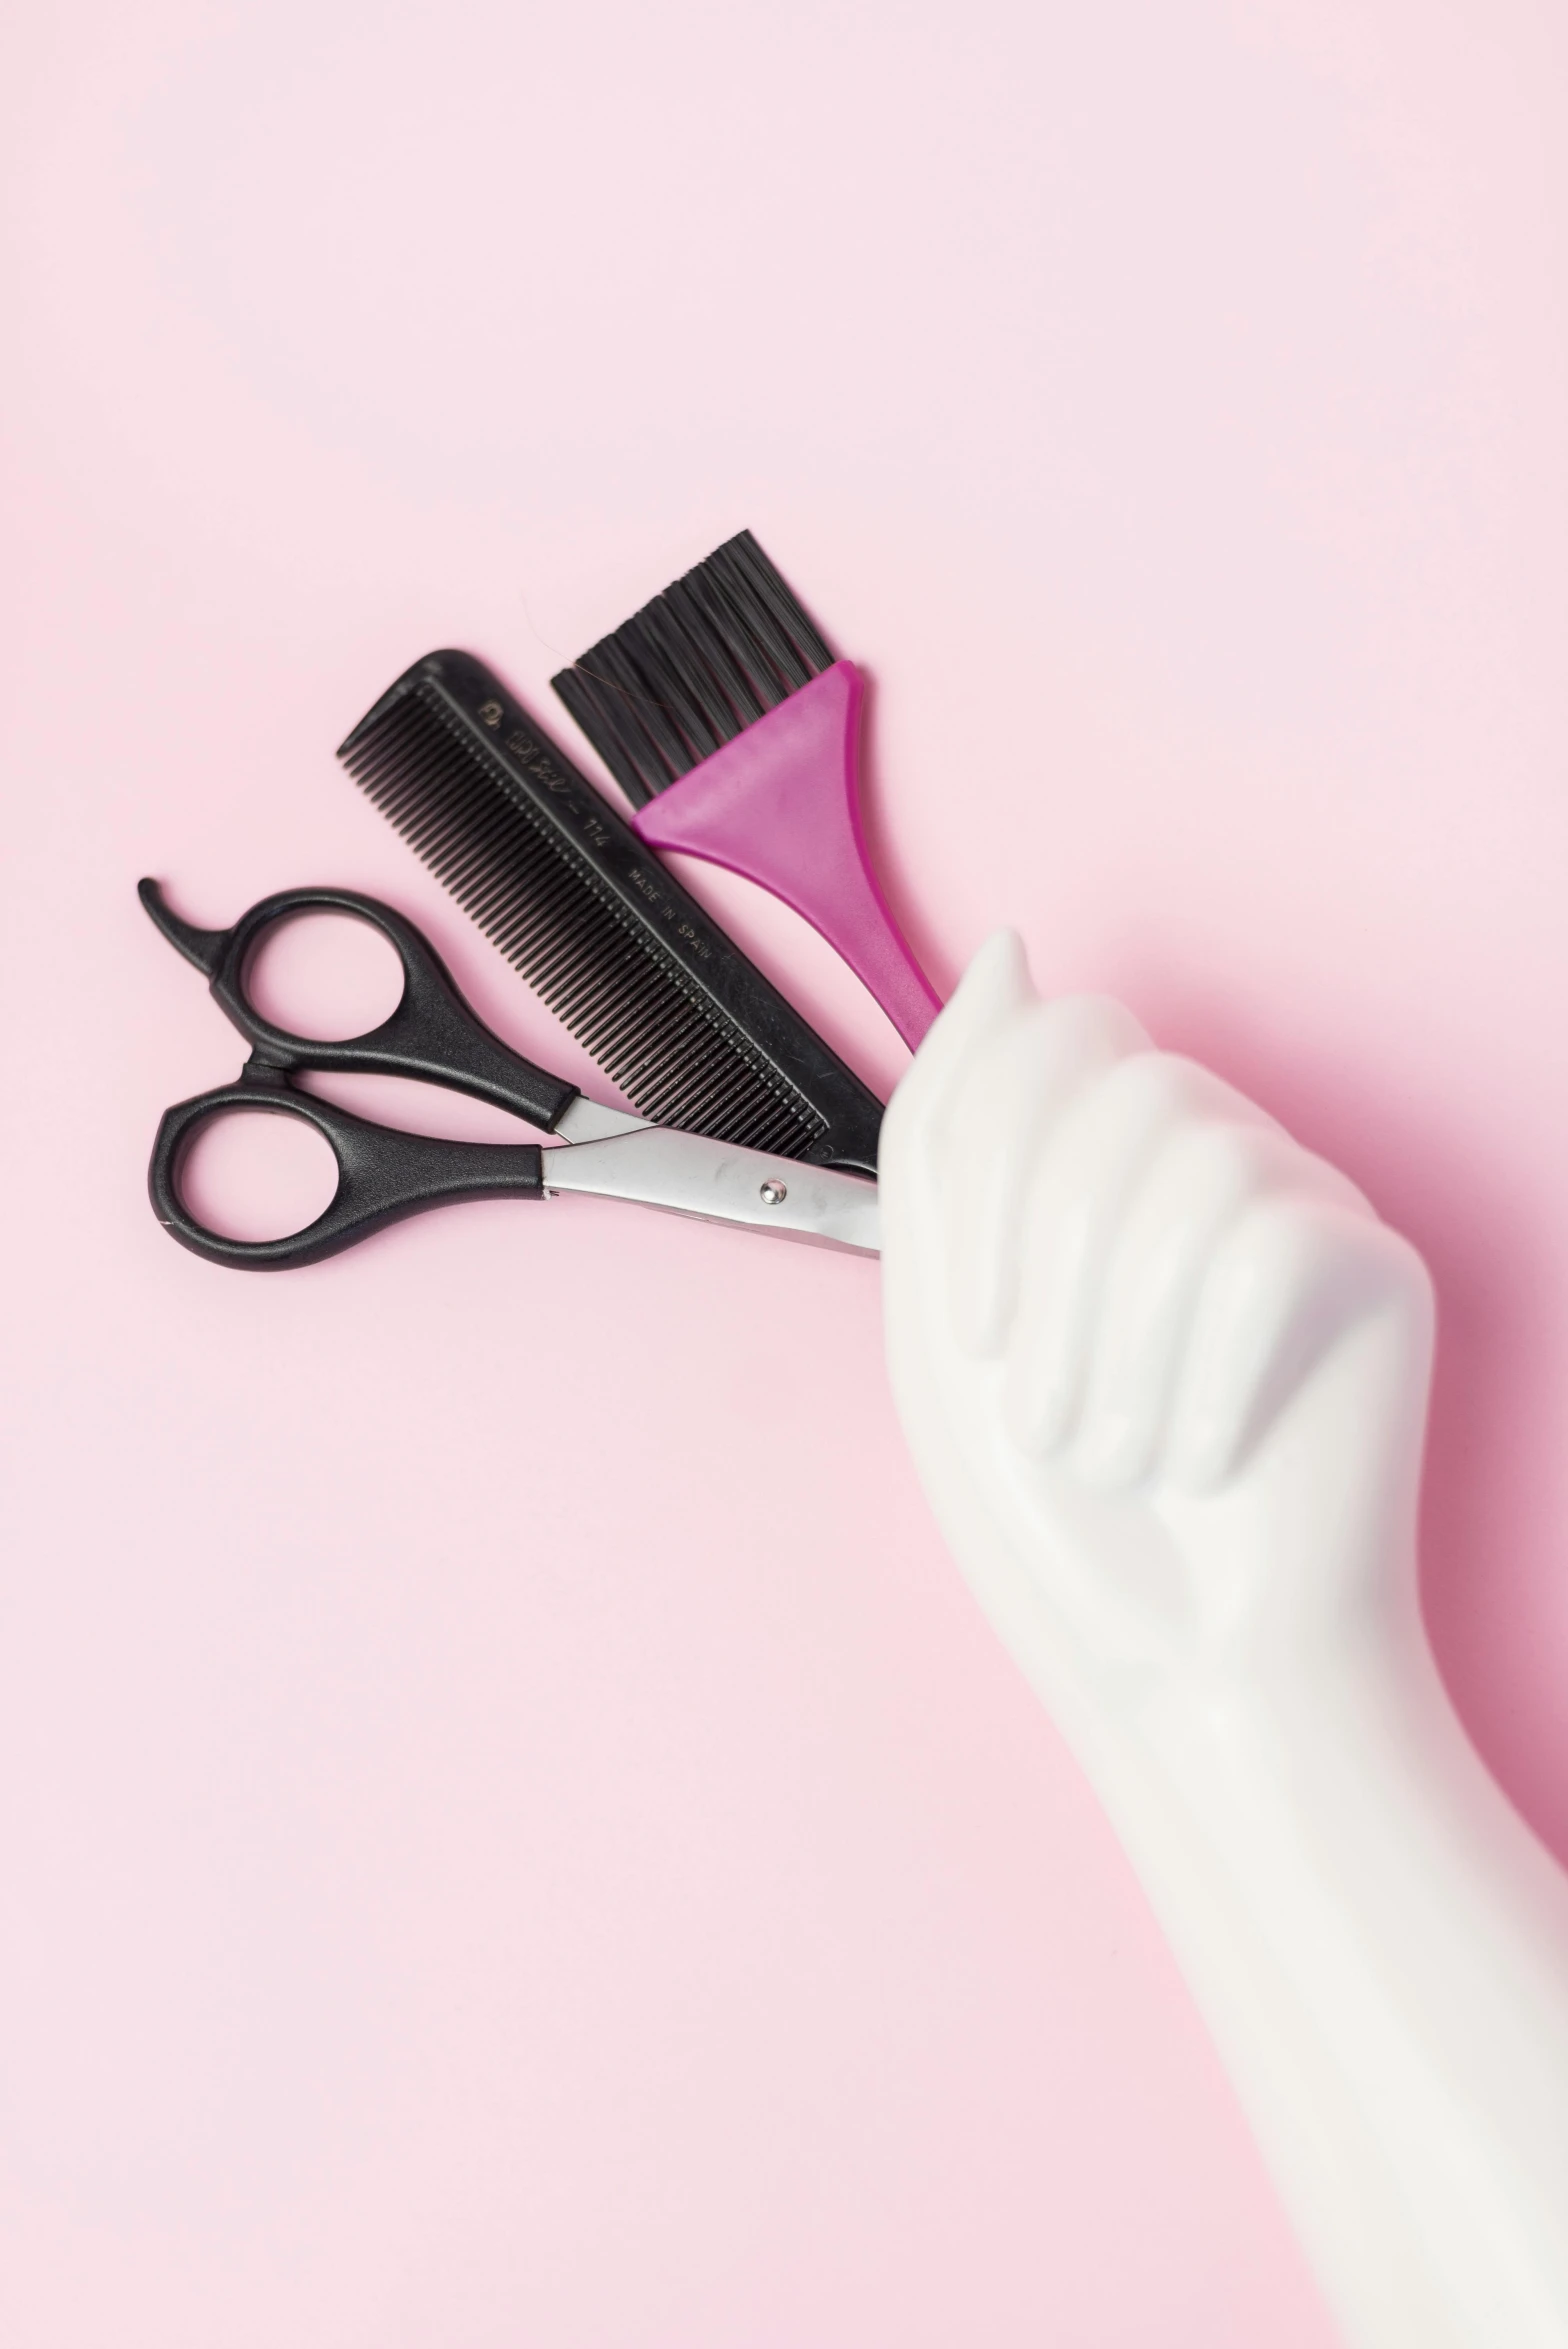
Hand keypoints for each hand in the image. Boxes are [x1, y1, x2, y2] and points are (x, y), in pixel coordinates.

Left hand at [880, 933, 1434, 1726]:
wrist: (1188, 1672)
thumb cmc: (1060, 1520)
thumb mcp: (941, 1317)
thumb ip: (949, 1130)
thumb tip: (1007, 953)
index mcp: (1090, 1162)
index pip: (1041, 1039)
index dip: (991, 1171)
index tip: (984, 1328)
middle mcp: (1203, 1157)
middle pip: (1111, 1085)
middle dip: (1046, 1269)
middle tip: (1046, 1420)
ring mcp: (1296, 1204)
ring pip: (1190, 1155)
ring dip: (1117, 1337)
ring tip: (1114, 1453)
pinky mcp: (1373, 1271)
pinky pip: (1272, 1240)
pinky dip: (1205, 1373)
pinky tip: (1203, 1459)